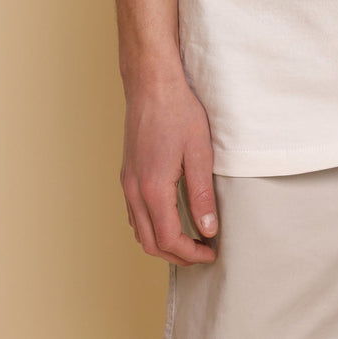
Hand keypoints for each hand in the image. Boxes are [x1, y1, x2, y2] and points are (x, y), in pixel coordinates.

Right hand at [120, 72, 219, 264]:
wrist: (151, 83)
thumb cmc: (177, 110)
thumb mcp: (199, 152)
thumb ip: (202, 194)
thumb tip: (208, 229)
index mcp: (152, 188)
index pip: (168, 238)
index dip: (190, 253)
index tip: (210, 252)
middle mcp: (134, 190)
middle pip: (150, 242)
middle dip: (177, 255)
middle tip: (202, 253)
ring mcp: (127, 182)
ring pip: (139, 230)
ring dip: (162, 243)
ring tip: (188, 240)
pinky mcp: (127, 173)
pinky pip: (134, 213)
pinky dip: (150, 226)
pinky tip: (169, 218)